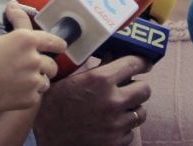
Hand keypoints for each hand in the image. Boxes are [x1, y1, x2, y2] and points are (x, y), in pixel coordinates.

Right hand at [0, 3, 65, 112]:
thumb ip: (1, 41)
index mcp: (24, 39)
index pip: (50, 39)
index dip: (56, 41)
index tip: (61, 44)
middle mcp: (33, 58)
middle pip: (51, 62)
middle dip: (43, 65)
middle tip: (32, 67)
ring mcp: (32, 80)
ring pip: (46, 80)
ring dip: (37, 79)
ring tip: (23, 81)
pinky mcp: (28, 99)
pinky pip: (36, 96)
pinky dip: (29, 94)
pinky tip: (16, 92)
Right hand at [34, 55, 151, 145]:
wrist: (48, 137)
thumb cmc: (55, 105)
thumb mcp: (70, 78)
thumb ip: (93, 66)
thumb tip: (111, 55)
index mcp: (100, 79)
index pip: (134, 63)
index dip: (142, 61)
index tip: (144, 62)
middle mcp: (112, 101)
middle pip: (145, 89)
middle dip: (138, 86)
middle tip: (131, 86)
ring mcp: (116, 124)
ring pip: (141, 112)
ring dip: (133, 107)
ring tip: (121, 106)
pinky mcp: (116, 142)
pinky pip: (131, 131)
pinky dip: (124, 127)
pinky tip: (112, 123)